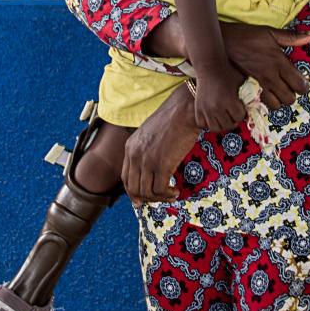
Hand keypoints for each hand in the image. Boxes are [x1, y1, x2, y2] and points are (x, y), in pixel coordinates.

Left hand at [122, 85, 201, 204]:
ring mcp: (147, 160)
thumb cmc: (172, 119)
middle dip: (146, 198)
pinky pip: (160, 190)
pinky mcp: (162, 164)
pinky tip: (176, 191)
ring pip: (147, 193)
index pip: (125, 177)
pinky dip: (168, 195)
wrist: (184, 110)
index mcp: (130, 147)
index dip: (132, 192)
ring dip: (160, 198)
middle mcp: (134, 155)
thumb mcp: (149, 133)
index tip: (140, 200)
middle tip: (161, 199)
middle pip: (133, 188)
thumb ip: (145, 148)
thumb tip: (150, 166)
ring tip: (172, 194)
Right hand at [191, 64, 247, 132]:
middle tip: (233, 114)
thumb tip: (255, 112)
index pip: (239, 117)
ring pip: (215, 128)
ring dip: (221, 125)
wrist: (210, 67)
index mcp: (229, 100)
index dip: (242, 114)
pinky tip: (212, 117)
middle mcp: (217, 107)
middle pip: (228, 126)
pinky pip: (202, 124)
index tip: (240, 108)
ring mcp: (206, 109)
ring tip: (223, 118)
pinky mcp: (198, 108)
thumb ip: (249, 98)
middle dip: (233, 121)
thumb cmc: (229, 75)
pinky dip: (207, 123)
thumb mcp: (243, 84)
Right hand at [219, 24, 309, 109]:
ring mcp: (257, 85)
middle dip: (291, 94)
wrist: (220, 42)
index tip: (299, 81)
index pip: (300, 85)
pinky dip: (263, 102)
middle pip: (290, 99)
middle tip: (286, 86)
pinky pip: (260, 105)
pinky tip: (262, 94)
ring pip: (275, 105)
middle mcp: (269, 76)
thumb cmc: (246, 36)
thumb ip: (293, 37)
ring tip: (274, 91)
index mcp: (278, 62)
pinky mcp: (246, 89)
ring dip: (277, 100)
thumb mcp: (270, 33)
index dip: (303, 86)